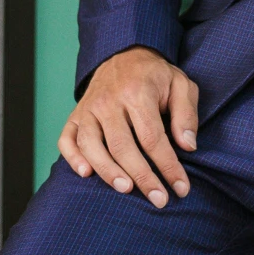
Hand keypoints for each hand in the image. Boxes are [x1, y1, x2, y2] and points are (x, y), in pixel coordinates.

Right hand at [59, 46, 199, 208]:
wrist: (124, 54)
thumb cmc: (155, 76)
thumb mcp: (181, 84)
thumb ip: (186, 114)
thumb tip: (187, 146)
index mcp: (137, 92)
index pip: (152, 137)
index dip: (167, 166)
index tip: (180, 188)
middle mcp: (109, 101)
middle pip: (122, 146)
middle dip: (142, 177)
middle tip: (159, 200)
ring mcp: (88, 108)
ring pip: (91, 145)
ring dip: (108, 171)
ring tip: (126, 190)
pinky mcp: (75, 115)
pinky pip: (66, 139)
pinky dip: (72, 158)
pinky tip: (85, 174)